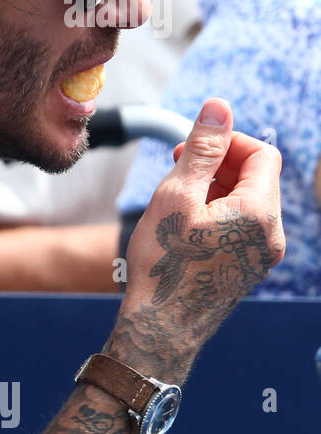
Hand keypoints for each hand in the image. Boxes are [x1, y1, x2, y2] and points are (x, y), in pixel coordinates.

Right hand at [119, 97, 284, 362]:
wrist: (162, 327)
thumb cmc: (165, 263)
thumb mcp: (176, 196)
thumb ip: (201, 149)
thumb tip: (219, 106)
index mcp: (259, 212)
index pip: (262, 153)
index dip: (228, 142)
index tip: (191, 149)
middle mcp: (272, 233)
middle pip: (258, 176)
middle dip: (219, 164)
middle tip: (179, 168)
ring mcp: (263, 254)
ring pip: (249, 201)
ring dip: (217, 189)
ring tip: (176, 200)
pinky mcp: (249, 267)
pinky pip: (243, 225)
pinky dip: (218, 213)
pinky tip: (185, 226)